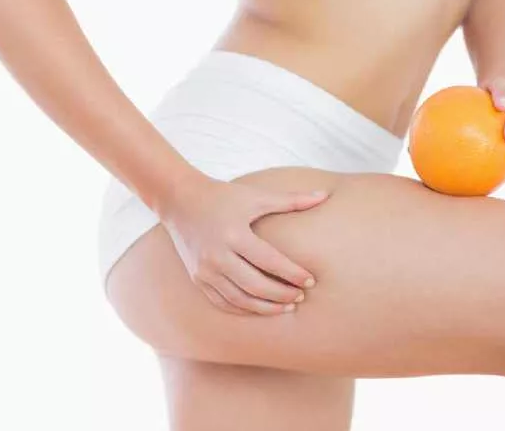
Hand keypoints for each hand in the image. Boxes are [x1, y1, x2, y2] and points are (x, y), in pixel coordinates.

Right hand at [158, 174, 328, 315]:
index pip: (269, 261)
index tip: (311, 280)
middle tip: (301, 296)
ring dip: (265, 307)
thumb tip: (324, 195)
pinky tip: (262, 308)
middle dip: (281, 294)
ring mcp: (205, 270)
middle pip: (255, 285)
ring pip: (239, 299)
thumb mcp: (256, 196)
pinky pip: (223, 302)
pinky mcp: (198, 278)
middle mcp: (217, 255)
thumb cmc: (224, 196)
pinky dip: (244, 308)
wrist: (181, 200)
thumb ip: (292, 200)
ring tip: (287, 306)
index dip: (292, 273)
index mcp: (234, 234)